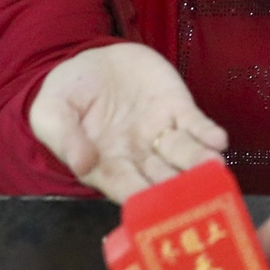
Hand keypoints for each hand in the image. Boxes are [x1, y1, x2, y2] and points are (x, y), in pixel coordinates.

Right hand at [28, 43, 227, 202]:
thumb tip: (81, 163)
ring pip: (183, 153)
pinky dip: (207, 132)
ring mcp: (160, 131)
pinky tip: (218, 139)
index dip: (141, 197)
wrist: (91, 60)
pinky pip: (194, 122)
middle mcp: (138, 155)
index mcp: (105, 164)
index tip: (155, 208)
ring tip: (214, 168)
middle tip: (197, 194)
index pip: (125, 186)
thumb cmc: (66, 94)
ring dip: (199, 162)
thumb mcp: (51, 113)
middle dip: (179, 186)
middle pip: (161, 176)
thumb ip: (64, 138)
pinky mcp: (176, 106)